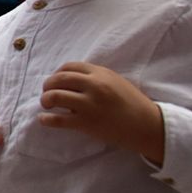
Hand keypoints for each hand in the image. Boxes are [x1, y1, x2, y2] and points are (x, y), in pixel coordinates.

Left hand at [39, 62, 164, 163]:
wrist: (147, 125)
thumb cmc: (132, 103)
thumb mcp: (116, 81)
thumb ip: (95, 77)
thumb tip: (70, 78)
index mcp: (101, 73)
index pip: (69, 67)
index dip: (57, 73)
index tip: (55, 81)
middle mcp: (94, 86)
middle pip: (58, 79)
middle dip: (47, 85)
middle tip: (46, 92)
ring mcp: (89, 105)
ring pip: (54, 96)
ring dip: (45, 100)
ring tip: (46, 105)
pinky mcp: (86, 123)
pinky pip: (57, 119)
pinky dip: (46, 119)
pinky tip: (44, 119)